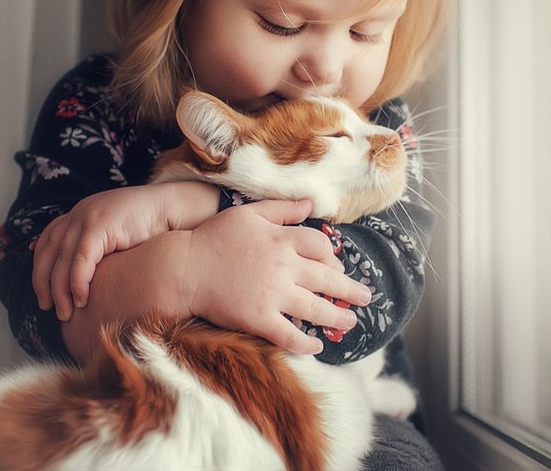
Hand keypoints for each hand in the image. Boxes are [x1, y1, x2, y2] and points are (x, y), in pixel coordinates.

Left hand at [33, 181, 219, 320]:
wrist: (172, 209)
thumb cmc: (150, 228)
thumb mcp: (115, 236)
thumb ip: (97, 249)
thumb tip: (81, 277)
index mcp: (81, 212)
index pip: (48, 240)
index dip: (40, 267)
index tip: (42, 291)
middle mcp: (79, 212)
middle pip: (48, 252)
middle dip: (44, 284)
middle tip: (49, 308)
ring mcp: (87, 217)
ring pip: (62, 260)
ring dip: (61, 290)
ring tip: (66, 312)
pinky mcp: (99, 226)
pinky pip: (80, 260)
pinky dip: (78, 283)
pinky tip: (82, 299)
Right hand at [183, 199, 373, 354]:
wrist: (184, 268)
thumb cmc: (214, 238)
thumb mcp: (249, 214)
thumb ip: (282, 209)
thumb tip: (311, 203)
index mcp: (282, 239)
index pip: (321, 247)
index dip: (333, 258)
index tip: (338, 266)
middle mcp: (283, 267)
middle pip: (328, 279)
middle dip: (351, 290)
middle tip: (366, 297)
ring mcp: (273, 295)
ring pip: (316, 308)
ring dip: (338, 317)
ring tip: (351, 322)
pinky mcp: (259, 319)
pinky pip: (290, 335)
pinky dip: (306, 343)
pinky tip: (317, 347)